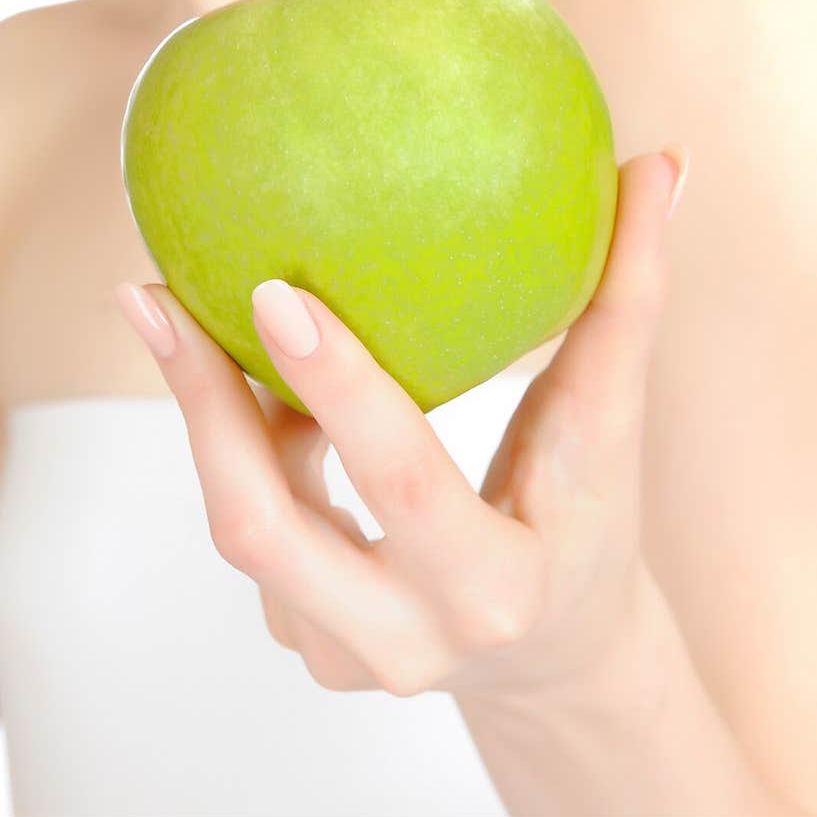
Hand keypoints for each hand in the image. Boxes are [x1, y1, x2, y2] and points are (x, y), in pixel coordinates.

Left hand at [115, 147, 686, 699]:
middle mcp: (404, 640)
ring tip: (175, 309)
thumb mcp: (610, 424)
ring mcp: (342, 653)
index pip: (403, 481)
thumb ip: (630, 297)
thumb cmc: (591, 518)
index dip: (337, 388)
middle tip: (155, 294)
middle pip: (262, 528)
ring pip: (242, 526)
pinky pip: (254, 529)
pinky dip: (245, 448)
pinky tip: (245, 377)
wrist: (558, 653)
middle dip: (202, 406)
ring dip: (213, 416)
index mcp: (493, 586)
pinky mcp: (306, 642)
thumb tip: (662, 162)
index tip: (275, 287)